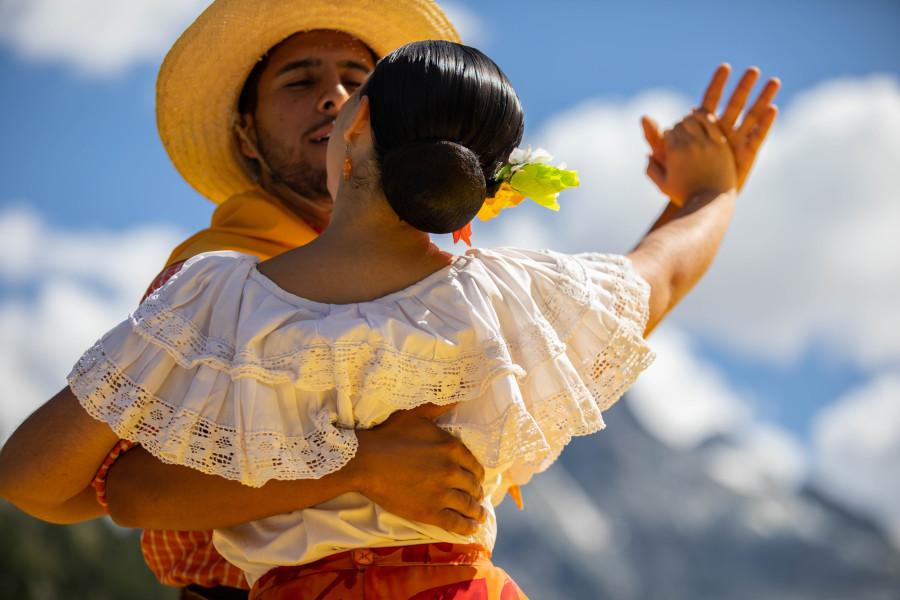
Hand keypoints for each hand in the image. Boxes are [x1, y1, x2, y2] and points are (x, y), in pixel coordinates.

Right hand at [347, 403, 486, 535]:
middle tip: (477, 498)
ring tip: (479, 516)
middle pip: (473, 486)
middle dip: (476, 493)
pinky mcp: (430, 512)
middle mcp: (452, 471)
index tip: (476, 480)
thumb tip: (459, 392)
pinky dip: (467, 527)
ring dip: (476, 512)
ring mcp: (442, 493)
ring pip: (468, 506)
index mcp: (452, 448)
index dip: (477, 474)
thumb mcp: (416, 415)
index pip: (475, 465)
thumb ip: (440, 406)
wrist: (365, 461)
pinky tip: (471, 529)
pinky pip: (456, 522)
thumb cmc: (389, 436)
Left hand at [643, 64, 779, 197]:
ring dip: (762, 98)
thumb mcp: (666, 155)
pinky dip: (765, 123)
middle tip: (753, 69)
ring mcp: (737, 142)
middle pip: (735, 103)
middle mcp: (723, 131)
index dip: (718, 82)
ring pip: (751, 116)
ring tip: (774, 81)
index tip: (725, 66)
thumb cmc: (679, 177)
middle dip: (744, 85)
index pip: (712, 99)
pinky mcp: (747, 154)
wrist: (695, 200)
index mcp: (704, 127)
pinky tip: (773, 109)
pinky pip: (757, 137)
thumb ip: (656, 136)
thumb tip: (643, 118)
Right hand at [654, 111, 736, 204]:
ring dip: (690, 122)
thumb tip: (647, 155)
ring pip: (693, 120)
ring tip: (692, 130)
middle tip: (682, 139)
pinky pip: (711, 121)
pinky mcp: (720, 143)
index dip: (668, 138)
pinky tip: (703, 120)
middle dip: (679, 130)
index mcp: (674, 152)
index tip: (672, 145)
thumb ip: (651, 170)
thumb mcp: (663, 185)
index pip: (667, 132)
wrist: (711, 202)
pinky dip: (705, 117)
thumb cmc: (685, 195)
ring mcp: (706, 142)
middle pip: (679, 125)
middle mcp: (689, 144)